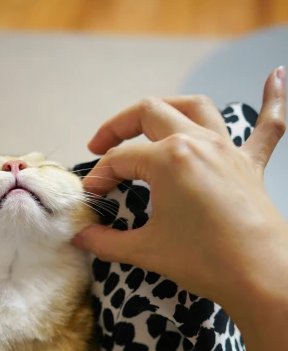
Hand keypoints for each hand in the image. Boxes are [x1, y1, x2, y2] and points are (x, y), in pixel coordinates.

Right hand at [74, 68, 286, 333]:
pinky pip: (267, 125)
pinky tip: (277, 74)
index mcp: (169, 159)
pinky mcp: (251, 165)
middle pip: (150, 114)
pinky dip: (271, 100)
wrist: (259, 275)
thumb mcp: (146, 251)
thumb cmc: (205, 261)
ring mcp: (228, 150)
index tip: (91, 197)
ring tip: (149, 118)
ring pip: (196, 107)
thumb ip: (107, 241)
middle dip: (119, 127)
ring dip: (170, 106)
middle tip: (100, 147)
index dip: (100, 177)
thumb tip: (81, 238)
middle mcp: (199, 142)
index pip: (121, 159)